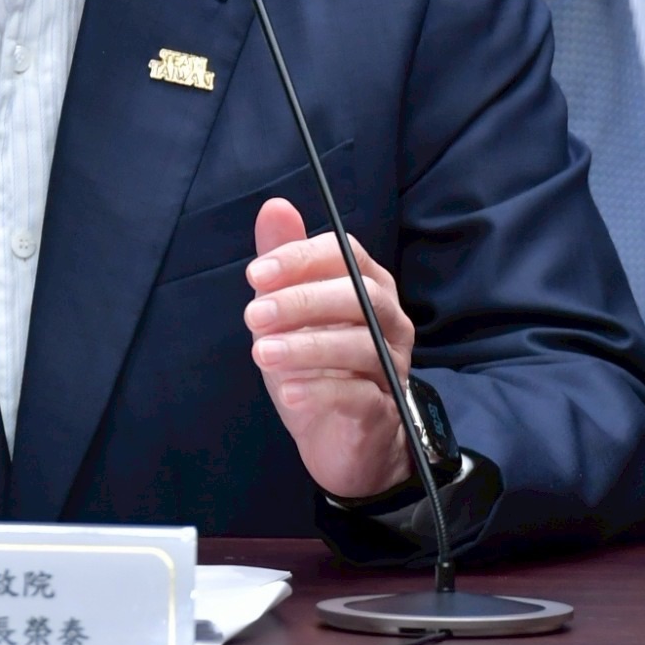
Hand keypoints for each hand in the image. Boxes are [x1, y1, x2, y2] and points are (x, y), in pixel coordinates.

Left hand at [244, 197, 414, 499]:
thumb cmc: (315, 364)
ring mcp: (391, 365)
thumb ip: (284, 261)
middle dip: (301, 301)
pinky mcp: (384, 410)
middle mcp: (389, 320)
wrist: (339, 438)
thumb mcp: (289, 311)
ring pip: (360, 344)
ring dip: (305, 346)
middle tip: (253, 315)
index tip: (254, 274)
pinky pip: (359, 394)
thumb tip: (275, 206)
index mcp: (368, 285)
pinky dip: (320, 389)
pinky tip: (287, 391)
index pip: (345, 254)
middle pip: (358, 295)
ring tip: (260, 353)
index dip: (300, 258)